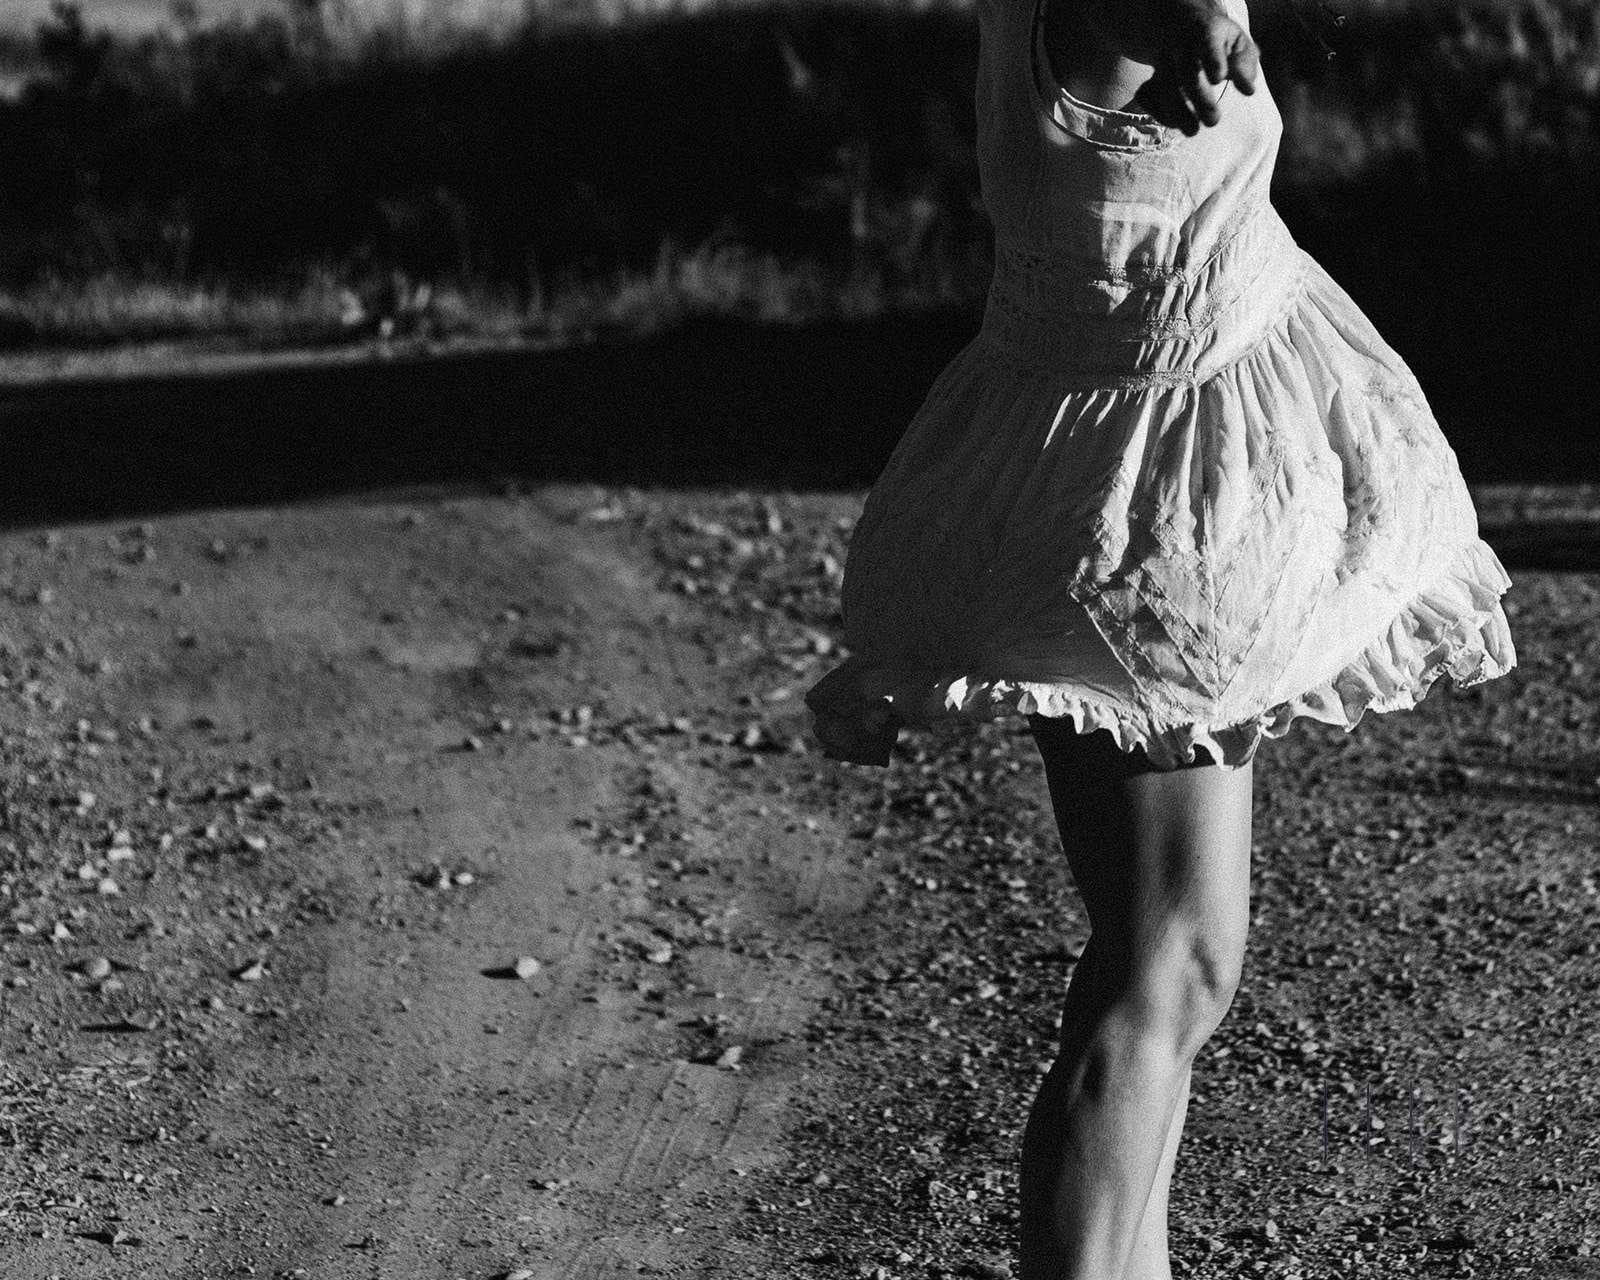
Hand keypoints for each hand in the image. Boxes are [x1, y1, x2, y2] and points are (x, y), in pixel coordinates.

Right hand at [1113, 0, 1260, 133]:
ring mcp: (1161, 64)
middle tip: (1214, 122)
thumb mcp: (1237, 43)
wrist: (1179, 27)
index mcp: (1205, 31)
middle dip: (1199, 97)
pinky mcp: (1149, 80)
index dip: (1213, 59)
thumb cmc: (1218, 41)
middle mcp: (1180, 47)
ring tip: (1193, 131)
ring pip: (1162, 86)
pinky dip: (1157, 113)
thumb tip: (1248, 90)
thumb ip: (1245, 63)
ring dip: (1176, 112)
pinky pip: (1145, 96)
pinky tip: (1174, 122)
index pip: (1207, 41)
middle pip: (1186, 70)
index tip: (1219, 78)